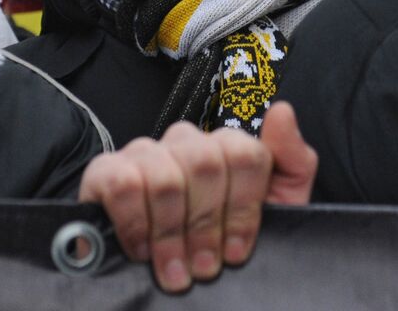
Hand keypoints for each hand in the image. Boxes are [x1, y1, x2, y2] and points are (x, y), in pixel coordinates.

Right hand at [78, 102, 316, 293]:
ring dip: (172, 234)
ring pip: (166, 177)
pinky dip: (135, 224)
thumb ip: (292, 161)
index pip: (245, 154)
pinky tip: (142, 251)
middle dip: (206, 226)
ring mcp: (146, 152)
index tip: (235, 251)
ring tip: (175, 271)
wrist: (169, 286)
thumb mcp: (275, 210)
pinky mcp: (105, 171)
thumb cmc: (222, 245)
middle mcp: (187, 142)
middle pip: (206, 163)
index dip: (243, 209)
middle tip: (203, 268)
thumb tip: (281, 111)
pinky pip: (123, 183)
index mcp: (227, 147)